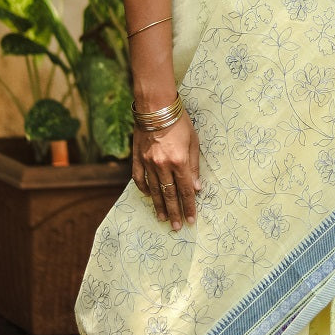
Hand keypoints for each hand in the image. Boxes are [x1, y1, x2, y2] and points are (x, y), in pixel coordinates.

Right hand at [132, 110, 201, 230]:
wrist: (156, 107)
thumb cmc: (180, 122)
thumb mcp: (194, 143)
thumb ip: (194, 167)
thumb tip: (196, 189)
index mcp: (179, 161)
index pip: (185, 190)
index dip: (189, 207)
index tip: (190, 220)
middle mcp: (162, 165)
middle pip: (169, 195)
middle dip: (174, 212)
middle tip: (176, 227)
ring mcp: (147, 163)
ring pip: (154, 190)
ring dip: (158, 206)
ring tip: (162, 218)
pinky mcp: (137, 158)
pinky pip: (139, 179)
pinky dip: (144, 189)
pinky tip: (148, 196)